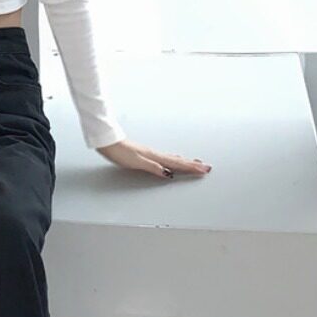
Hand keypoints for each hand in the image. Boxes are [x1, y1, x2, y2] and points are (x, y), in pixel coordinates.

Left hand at [95, 138, 211, 178]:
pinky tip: (174, 160)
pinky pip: (166, 158)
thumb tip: (167, 173)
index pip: (177, 164)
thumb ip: (152, 168)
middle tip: (206, 167)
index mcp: (155, 157)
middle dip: (193, 165)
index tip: (204, 170)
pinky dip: (174, 160)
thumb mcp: (136, 163)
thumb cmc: (120, 153)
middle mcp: (156, 154)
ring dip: (186, 162)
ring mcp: (152, 154)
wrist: (110, 142)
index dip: (191, 168)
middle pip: (178, 160)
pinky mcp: (147, 154)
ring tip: (196, 163)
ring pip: (174, 159)